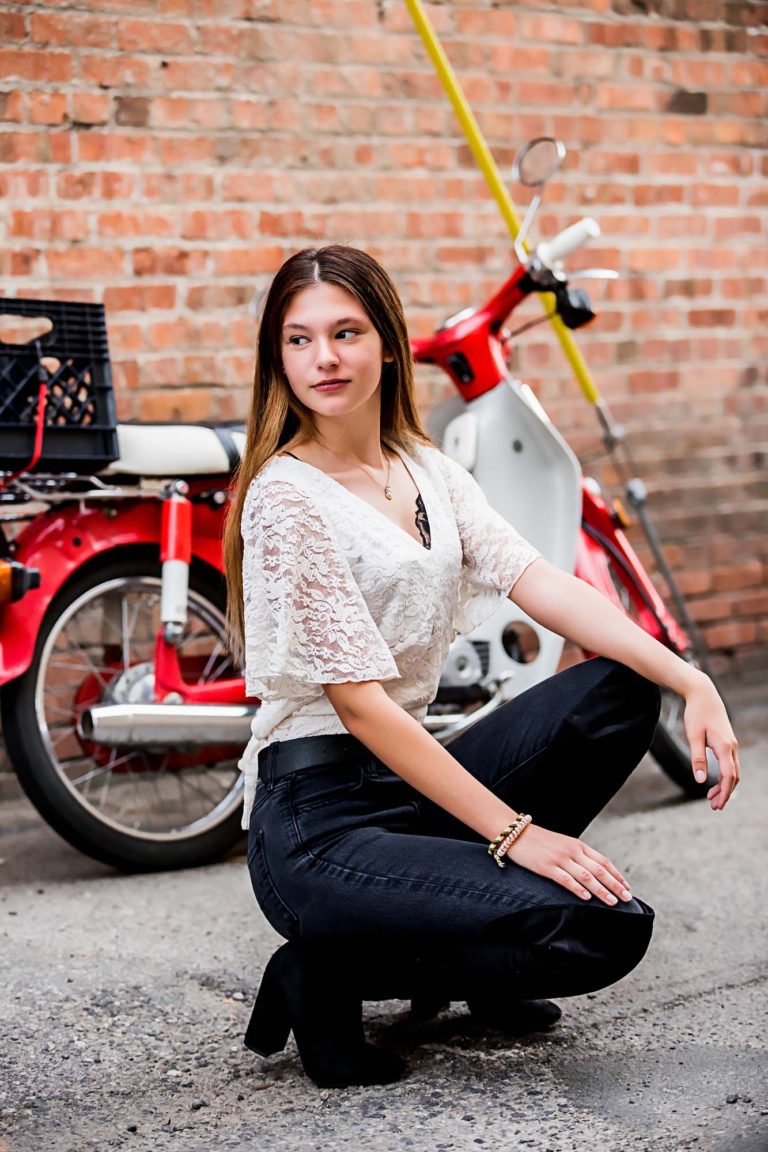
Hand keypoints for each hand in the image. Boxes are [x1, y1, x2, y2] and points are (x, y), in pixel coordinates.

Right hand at [506, 824, 632, 905]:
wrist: (516, 833)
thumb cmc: (540, 841)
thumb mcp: (563, 844)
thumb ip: (578, 855)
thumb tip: (593, 871)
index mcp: (578, 845)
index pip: (603, 861)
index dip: (617, 875)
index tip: (627, 887)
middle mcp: (572, 851)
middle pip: (599, 870)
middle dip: (615, 885)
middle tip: (627, 898)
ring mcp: (560, 859)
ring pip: (586, 876)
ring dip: (601, 890)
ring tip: (612, 902)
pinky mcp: (546, 867)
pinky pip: (566, 879)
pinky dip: (578, 889)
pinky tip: (587, 898)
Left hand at [683, 675, 739, 810]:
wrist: (703, 695)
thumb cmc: (696, 714)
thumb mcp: (693, 736)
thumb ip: (697, 758)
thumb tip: (699, 780)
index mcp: (724, 746)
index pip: (728, 776)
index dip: (724, 792)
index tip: (716, 804)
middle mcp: (731, 747)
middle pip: (733, 776)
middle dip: (725, 793)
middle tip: (714, 807)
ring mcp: (731, 745)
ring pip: (733, 771)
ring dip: (725, 786)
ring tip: (712, 798)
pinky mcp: (727, 743)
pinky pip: (730, 764)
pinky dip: (724, 776)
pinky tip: (714, 782)